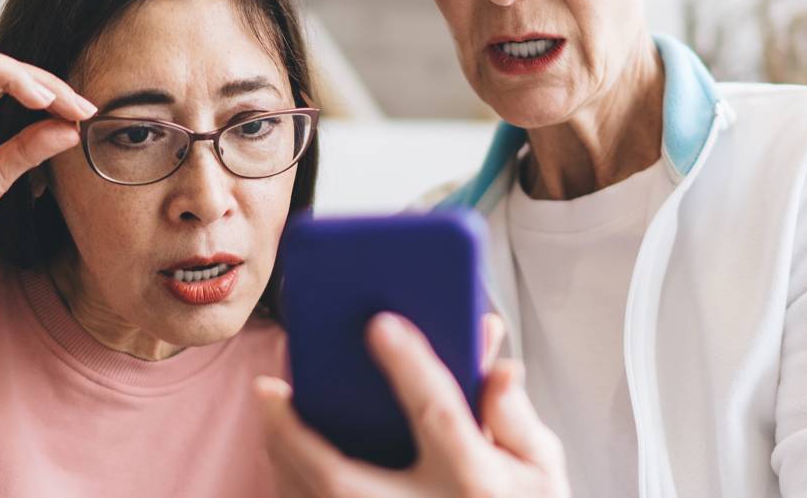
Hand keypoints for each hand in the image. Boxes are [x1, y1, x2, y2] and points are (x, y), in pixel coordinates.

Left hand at [256, 313, 568, 497]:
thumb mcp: (540, 473)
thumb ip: (516, 420)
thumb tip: (497, 368)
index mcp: (475, 482)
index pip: (437, 414)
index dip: (410, 367)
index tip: (381, 324)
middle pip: (342, 477)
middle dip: (296, 433)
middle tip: (267, 387)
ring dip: (283, 458)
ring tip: (268, 410)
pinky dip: (294, 487)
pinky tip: (284, 458)